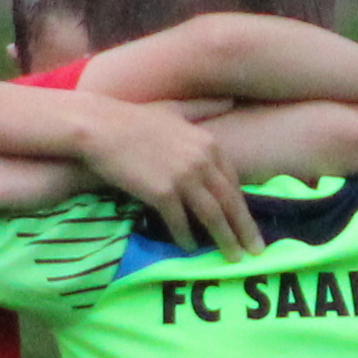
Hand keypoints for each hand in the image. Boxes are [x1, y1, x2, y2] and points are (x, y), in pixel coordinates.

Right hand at [68, 94, 263, 256]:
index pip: (233, 182)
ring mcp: (183, 177)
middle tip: (256, 252)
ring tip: (233, 259)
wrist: (101, 128)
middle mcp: (202, 160)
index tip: (249, 226)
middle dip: (245, 230)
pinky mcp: (162, 193)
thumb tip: (230, 99)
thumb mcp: (176, 109)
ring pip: (212, 216)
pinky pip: (180, 222)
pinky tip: (189, 249)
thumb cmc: (134, 118)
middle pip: (230, 202)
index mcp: (209, 143)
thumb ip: (205, 107)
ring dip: (225, 241)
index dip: (242, 207)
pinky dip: (186, 238)